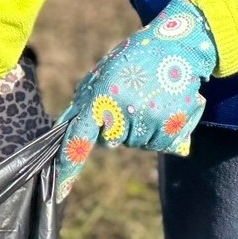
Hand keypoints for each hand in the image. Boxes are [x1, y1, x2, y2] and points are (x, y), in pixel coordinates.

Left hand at [54, 0, 217, 193]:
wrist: (177, 46)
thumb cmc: (134, 60)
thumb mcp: (102, 74)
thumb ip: (83, 104)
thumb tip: (61, 132)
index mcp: (99, 96)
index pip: (78, 139)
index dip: (69, 167)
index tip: (60, 192)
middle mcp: (121, 110)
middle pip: (112, 142)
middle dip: (117, 127)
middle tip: (131, 98)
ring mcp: (147, 118)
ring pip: (137, 144)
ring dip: (141, 128)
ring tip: (150, 98)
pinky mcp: (171, 124)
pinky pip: (160, 144)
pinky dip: (162, 131)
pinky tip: (165, 106)